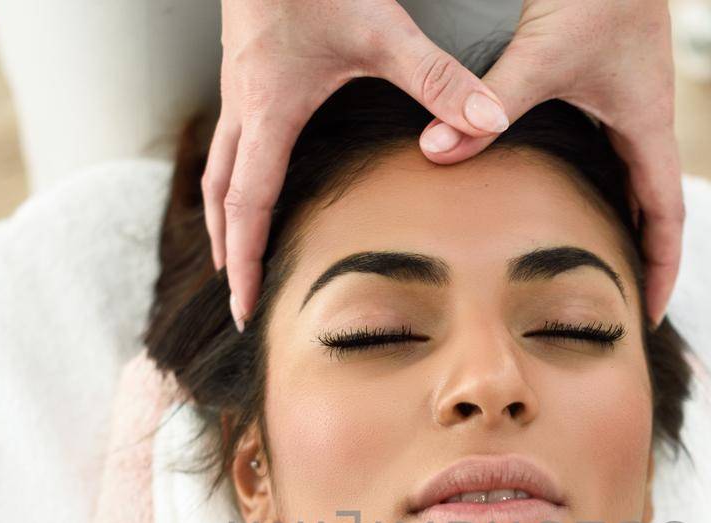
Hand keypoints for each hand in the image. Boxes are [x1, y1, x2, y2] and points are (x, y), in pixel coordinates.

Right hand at [209, 0, 511, 330]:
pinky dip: (235, 172)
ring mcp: (240, 84)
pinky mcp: (247, 63)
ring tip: (236, 249)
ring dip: (226, 213)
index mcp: (269, 112)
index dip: (246, 261)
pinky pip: (231, 135)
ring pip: (220, 165)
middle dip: (229, 251)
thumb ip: (439, 80)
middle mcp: (245, 105)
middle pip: (222, 197)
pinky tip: (257, 174)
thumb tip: (491, 123)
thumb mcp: (383, 27)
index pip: (249, 206)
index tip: (245, 306)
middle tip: (237, 296)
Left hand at [417, 0, 684, 326]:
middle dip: (639, 254)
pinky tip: (561, 192)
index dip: (660, 268)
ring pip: (628, 175)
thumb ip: (488, 102)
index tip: (650, 313)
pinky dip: (593, 179)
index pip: (667, 217)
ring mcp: (627, 98)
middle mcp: (644, 118)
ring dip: (617, 217)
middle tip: (619, 299)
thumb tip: (434, 153)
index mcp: (647, 125)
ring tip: (591, 260)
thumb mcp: (540, 53)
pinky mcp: (605, 78)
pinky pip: (606, 146)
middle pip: (651, 205)